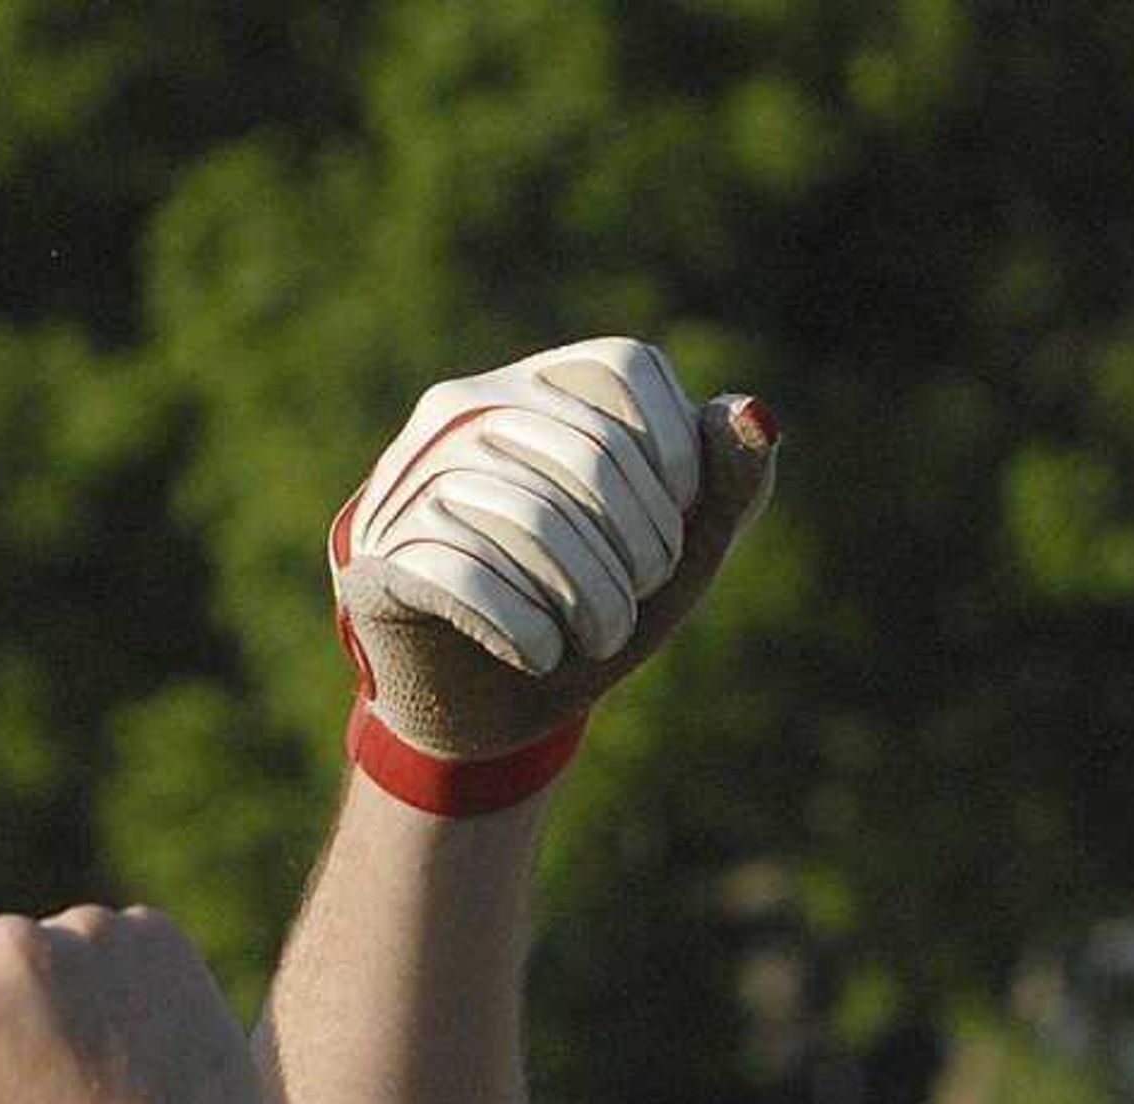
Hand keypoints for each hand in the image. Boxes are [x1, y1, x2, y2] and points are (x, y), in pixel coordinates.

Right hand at [333, 336, 778, 804]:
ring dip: (594, 602)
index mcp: (540, 384)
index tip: (679, 529)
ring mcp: (410, 476)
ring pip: (532, 518)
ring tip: (599, 638)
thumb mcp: (677, 558)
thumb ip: (726, 486)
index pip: (627, 369)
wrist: (484, 705)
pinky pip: (469, 577)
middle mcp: (465, 407)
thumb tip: (757, 416)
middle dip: (644, 550)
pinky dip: (527, 631)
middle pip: (590, 453)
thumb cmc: (588, 610)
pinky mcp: (375, 553)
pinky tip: (540, 654)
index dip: (679, 456)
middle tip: (638, 603)